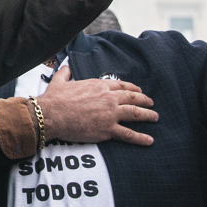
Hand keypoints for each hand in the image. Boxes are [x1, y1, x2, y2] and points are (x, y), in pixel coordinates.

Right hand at [38, 63, 157, 145]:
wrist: (51, 114)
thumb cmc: (55, 99)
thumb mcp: (60, 80)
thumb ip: (65, 72)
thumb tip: (65, 66)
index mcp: (99, 86)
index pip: (121, 86)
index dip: (132, 89)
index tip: (138, 91)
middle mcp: (108, 98)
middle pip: (132, 98)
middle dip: (144, 100)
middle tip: (151, 103)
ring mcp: (110, 114)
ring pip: (135, 114)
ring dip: (147, 115)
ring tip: (155, 117)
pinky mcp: (108, 129)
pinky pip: (128, 134)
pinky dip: (140, 138)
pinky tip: (149, 140)